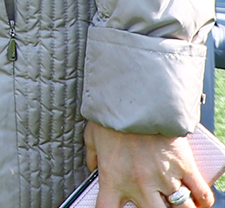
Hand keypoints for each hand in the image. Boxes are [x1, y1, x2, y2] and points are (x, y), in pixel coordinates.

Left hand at [86, 123, 214, 207]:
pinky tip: (200, 202)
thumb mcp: (92, 135)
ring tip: (180, 205)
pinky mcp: (185, 167)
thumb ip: (93, 155)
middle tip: (157, 204)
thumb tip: (92, 166)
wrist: (137, 98)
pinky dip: (203, 202)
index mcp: (113, 178)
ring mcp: (164, 177)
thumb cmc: (113, 115)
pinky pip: (201, 194)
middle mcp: (139, 184)